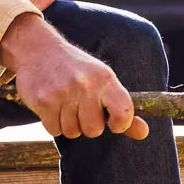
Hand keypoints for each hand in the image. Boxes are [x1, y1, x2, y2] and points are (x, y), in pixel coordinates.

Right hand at [0, 14, 148, 139]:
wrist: (39, 50)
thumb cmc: (77, 70)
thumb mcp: (103, 82)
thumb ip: (123, 109)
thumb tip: (143, 134)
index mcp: (105, 79)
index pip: (123, 112)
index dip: (121, 124)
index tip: (113, 122)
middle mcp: (85, 85)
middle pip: (93, 130)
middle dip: (87, 125)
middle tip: (81, 108)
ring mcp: (63, 92)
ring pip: (72, 132)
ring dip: (68, 124)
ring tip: (65, 104)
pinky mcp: (43, 100)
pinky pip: (53, 130)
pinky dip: (53, 123)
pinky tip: (52, 105)